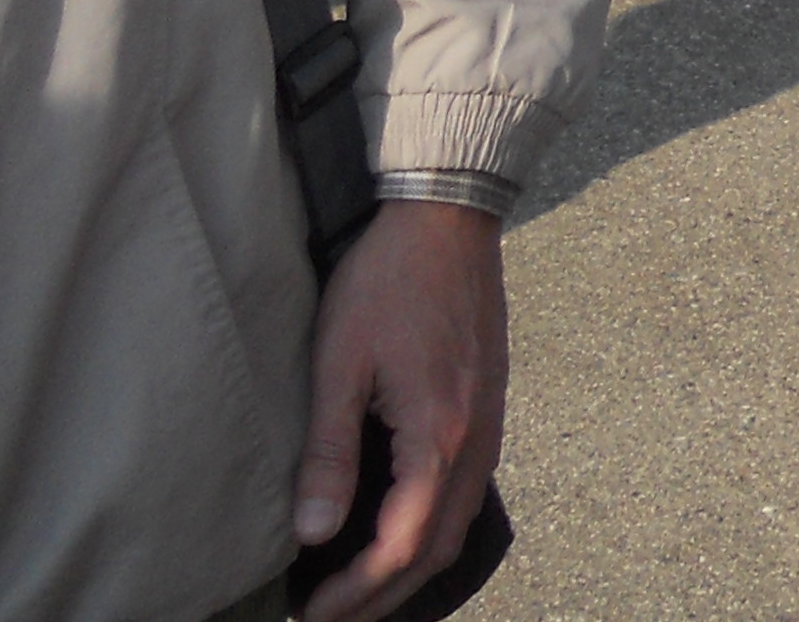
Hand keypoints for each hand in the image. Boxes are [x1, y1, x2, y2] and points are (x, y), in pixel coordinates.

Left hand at [293, 200, 505, 621]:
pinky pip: (467, 491)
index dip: (354, 593)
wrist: (449, 216)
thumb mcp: (339, 362)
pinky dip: (432, 530)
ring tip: (356, 587)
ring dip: (410, 567)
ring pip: (457, 524)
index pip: (400, 546)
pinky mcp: (488, 406)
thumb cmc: (387, 280)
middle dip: (383, 597)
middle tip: (328, 616)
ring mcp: (489, 423)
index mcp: (438, 435)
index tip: (309, 613)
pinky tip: (397, 528)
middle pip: (438, 550)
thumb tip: (311, 534)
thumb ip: (328, 453)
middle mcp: (475, 440)